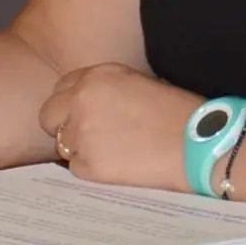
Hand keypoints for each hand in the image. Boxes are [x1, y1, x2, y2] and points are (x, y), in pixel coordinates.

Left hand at [36, 64, 198, 192]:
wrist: (196, 143)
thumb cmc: (177, 111)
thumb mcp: (138, 82)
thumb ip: (107, 89)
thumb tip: (92, 104)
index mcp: (97, 75)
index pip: (62, 88)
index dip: (72, 103)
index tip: (85, 114)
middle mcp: (81, 100)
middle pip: (48, 114)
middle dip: (63, 125)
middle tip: (88, 136)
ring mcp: (82, 133)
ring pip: (62, 143)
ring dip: (79, 148)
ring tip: (110, 152)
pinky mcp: (88, 164)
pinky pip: (76, 168)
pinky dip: (92, 169)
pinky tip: (117, 165)